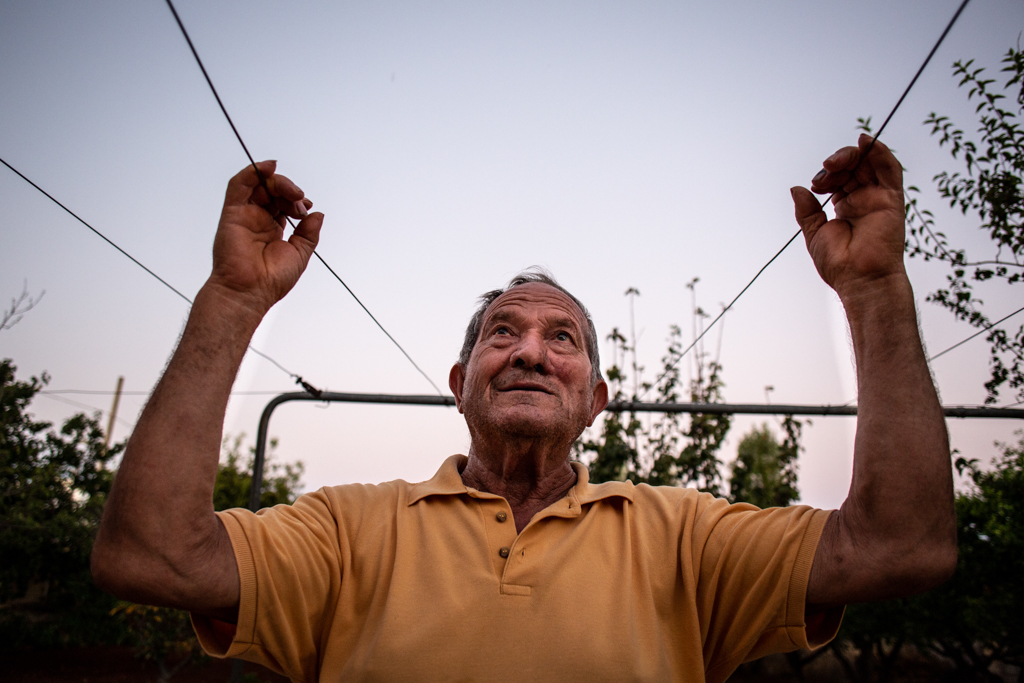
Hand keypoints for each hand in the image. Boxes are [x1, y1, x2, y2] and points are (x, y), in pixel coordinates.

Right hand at [208, 160, 323, 316]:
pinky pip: (239, 185)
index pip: (284, 204)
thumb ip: (309, 233)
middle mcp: (257, 220)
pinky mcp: (232, 212)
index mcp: (272, 230)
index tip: (307, 207)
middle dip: (290, 191)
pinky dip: (253, 171)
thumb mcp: (300, 253)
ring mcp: (244, 215)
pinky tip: (269, 166)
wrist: (250, 291)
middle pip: (272, 191)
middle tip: (300, 201)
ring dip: (278, 182)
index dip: (297, 200)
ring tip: (292, 193)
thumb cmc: (271, 280)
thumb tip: (318, 214)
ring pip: (258, 184)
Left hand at [791, 134, 905, 299]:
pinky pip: (890, 168)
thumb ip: (807, 210)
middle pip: (854, 167)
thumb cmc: (839, 263)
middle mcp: (864, 200)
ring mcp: (879, 198)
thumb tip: (796, 188)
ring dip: (853, 155)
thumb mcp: (814, 232)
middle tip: (824, 171)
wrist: (860, 279)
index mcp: (846, 207)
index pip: (838, 179)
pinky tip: (865, 140)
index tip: (815, 186)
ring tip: (835, 162)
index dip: (826, 176)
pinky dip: (879, 151)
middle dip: (837, 163)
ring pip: (870, 163)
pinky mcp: (892, 198)